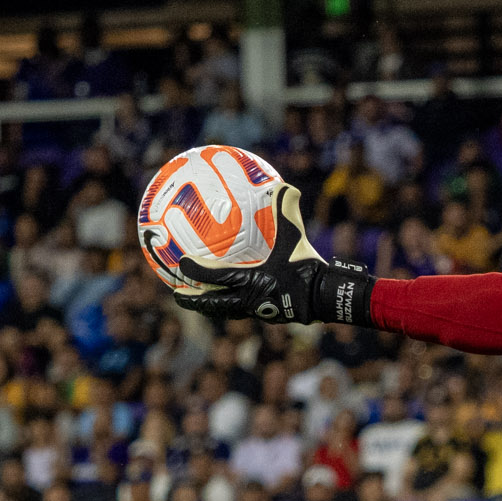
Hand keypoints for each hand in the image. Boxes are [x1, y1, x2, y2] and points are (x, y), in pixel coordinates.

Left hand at [170, 183, 373, 325]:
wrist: (326, 298)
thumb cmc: (308, 266)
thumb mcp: (297, 236)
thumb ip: (287, 210)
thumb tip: (284, 185)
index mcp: (251, 280)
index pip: (215, 274)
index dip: (195, 269)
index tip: (180, 262)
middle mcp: (249, 299)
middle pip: (213, 302)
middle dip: (193, 299)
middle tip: (176, 293)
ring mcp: (258, 310)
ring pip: (226, 310)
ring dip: (209, 306)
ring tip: (197, 301)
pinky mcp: (268, 315)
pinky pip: (242, 310)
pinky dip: (230, 305)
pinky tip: (232, 297)